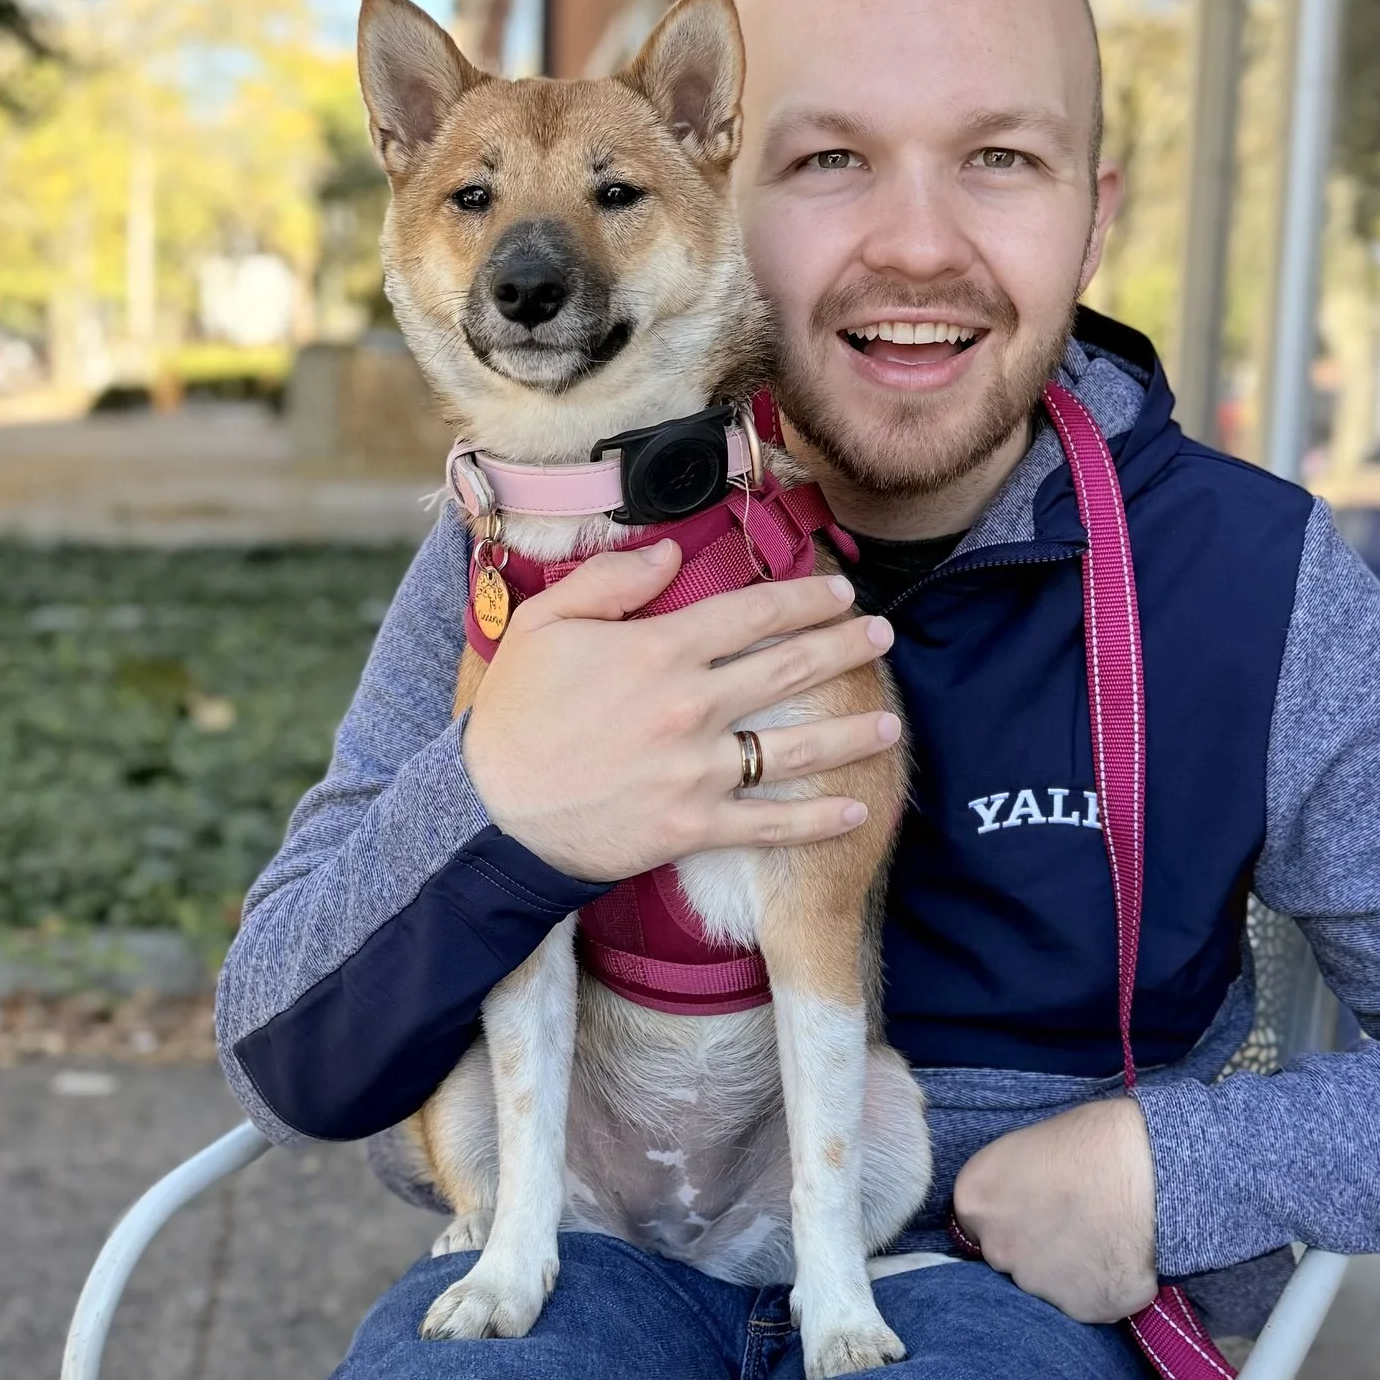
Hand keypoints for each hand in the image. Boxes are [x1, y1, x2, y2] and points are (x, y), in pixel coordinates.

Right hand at [461, 545, 899, 880]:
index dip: (804, 599)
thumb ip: (610, 580)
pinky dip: (819, 820)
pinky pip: (771, 824)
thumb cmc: (515, 713)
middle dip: (845, 648)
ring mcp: (698, 771)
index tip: (839, 593)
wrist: (489, 812)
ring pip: (795, 745)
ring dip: (851, 733)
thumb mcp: (544, 624)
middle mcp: (691, 706)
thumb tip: (673, 552)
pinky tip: (857, 810)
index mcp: (660, 650)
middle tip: (883, 636)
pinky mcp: (694, 827)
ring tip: (889, 723)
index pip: (752, 612)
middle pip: (789, 668)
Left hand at [953, 1096, 1157, 1323]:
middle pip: (1009, 1257)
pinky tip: (1122, 1257)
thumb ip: (1014, 1182)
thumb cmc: (1099, 1139)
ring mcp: (1036, 1285)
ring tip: (1104, 1236)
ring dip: (1069, 1269)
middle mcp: (996, 1249)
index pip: (978, 1222)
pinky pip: (1087, 1302)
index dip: (1012, 1215)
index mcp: (976, 1200)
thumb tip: (1025, 1195)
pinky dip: (1103, 1286)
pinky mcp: (1081, 1309)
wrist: (1155, 1170)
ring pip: (1047, 1285)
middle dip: (1036, 1246)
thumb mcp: (1033, 1143)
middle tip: (1075, 1221)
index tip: (1037, 1207)